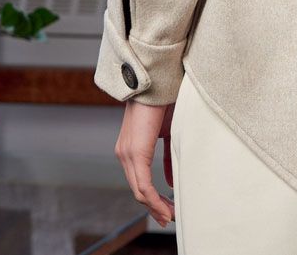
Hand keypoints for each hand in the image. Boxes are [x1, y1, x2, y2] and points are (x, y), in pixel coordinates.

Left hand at [115, 100, 175, 226]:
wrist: (157, 79)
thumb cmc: (165, 99)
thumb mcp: (169, 131)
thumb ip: (168, 155)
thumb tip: (171, 179)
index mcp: (131, 147)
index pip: (139, 180)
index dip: (153, 197)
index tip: (168, 208)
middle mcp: (124, 153)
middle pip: (138, 190)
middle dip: (155, 207)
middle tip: (170, 217)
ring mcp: (127, 153)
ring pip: (140, 191)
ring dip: (156, 206)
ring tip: (170, 216)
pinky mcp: (136, 152)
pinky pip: (144, 185)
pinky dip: (155, 200)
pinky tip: (166, 209)